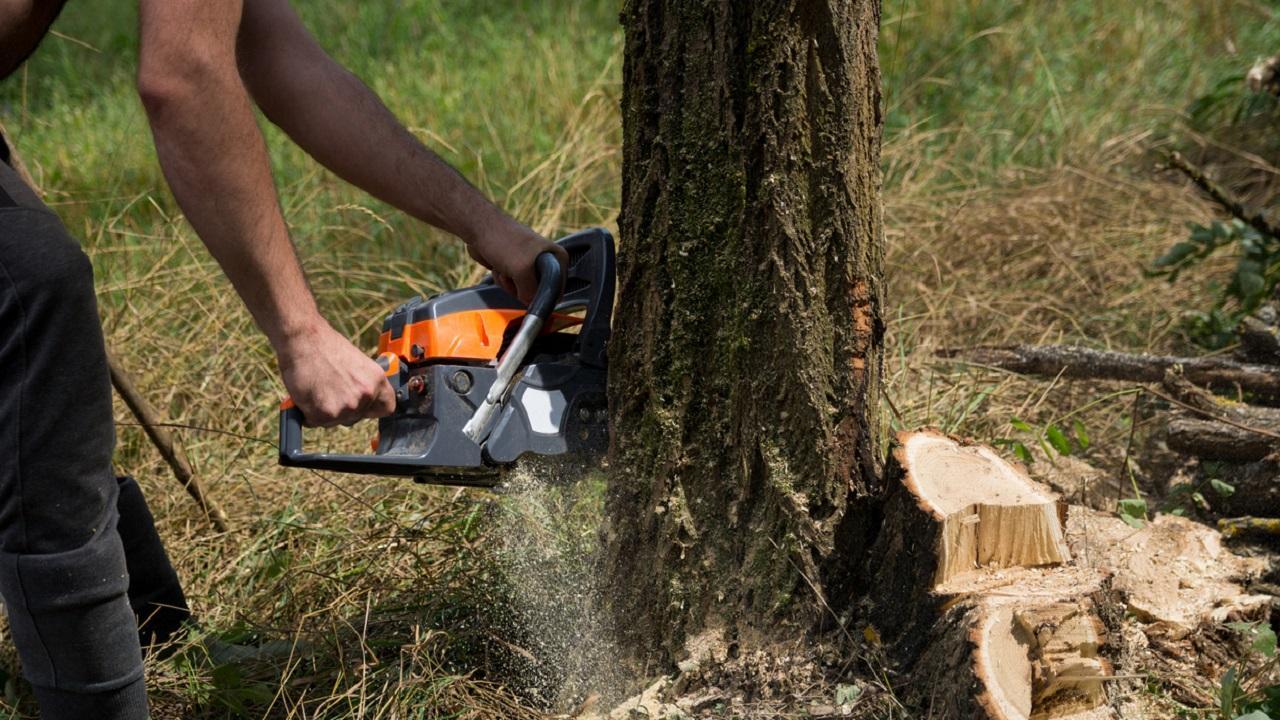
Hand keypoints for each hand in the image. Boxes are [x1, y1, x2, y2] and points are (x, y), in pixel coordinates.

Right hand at [276, 320, 395, 426]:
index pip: (386, 408)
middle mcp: (366, 394)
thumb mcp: (356, 363)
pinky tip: (306, 394)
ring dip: (324, 411)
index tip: (362, 407)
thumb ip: (363, 383)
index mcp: (377, 380)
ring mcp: (346, 406)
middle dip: (342, 409)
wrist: (303, 338)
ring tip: (317, 388)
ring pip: (335, 421)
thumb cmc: (325, 347)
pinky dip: (307, 412)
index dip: (371, 409)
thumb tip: (362, 400)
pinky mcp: (325, 413)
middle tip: (328, 391)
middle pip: (356, 417)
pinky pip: (315, 421)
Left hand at [465, 218, 567, 303]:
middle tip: (514, 273)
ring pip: (523, 293)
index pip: (557, 291)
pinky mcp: (515, 269)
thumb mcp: (522, 270)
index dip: (542, 295)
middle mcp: (546, 262)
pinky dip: (502, 281)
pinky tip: (498, 268)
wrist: (479, 228)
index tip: (528, 290)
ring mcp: (530, 266)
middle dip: (521, 288)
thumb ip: (530, 292)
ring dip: (509, 284)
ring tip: (505, 267)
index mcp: (557, 258)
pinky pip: (512, 287)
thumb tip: (530, 304)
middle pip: (538, 294)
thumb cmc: (502, 239)